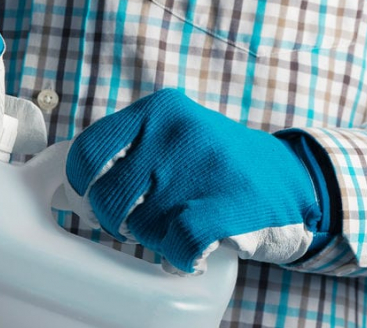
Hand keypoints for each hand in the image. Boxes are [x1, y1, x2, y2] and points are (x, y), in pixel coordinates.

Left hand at [64, 89, 321, 274]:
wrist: (292, 178)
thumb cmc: (216, 160)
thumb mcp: (172, 131)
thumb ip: (127, 147)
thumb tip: (74, 189)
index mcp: (157, 110)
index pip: (89, 151)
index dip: (80, 183)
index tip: (87, 196)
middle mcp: (176, 134)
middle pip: (108, 196)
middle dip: (115, 219)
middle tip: (130, 222)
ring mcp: (201, 169)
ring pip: (141, 225)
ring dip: (152, 237)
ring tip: (175, 226)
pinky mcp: (227, 206)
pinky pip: (178, 244)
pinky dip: (179, 257)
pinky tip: (190, 252)